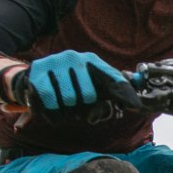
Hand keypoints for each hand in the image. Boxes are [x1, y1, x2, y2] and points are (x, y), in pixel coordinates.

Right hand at [13, 50, 141, 113]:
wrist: (36, 76)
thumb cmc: (71, 84)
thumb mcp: (92, 84)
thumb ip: (114, 92)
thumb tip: (137, 105)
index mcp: (91, 60)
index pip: (112, 78)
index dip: (124, 93)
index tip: (135, 106)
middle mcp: (74, 57)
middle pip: (87, 97)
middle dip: (83, 109)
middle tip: (77, 108)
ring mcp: (54, 63)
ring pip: (67, 101)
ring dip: (67, 113)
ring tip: (64, 108)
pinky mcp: (37, 74)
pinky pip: (50, 103)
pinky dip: (53, 115)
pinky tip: (54, 111)